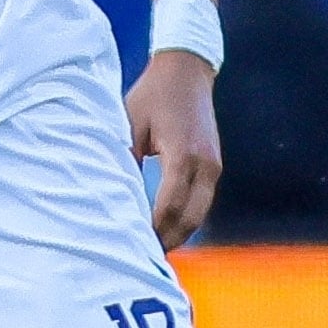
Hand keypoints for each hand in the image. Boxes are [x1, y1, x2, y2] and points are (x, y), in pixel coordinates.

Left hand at [128, 51, 221, 250]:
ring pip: (199, 214)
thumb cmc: (153, 95)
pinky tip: (167, 227)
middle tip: (142, 256)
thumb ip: (125, 159)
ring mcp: (213, 166)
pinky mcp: (214, 165)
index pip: (169, 207)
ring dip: (178, 233)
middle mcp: (205, 164)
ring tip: (153, 248)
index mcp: (183, 155)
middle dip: (167, 240)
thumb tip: (113, 194)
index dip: (153, 230)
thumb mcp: (130, 124)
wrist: (187, 71)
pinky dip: (186, 218)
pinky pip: (202, 201)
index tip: (134, 245)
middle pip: (188, 218)